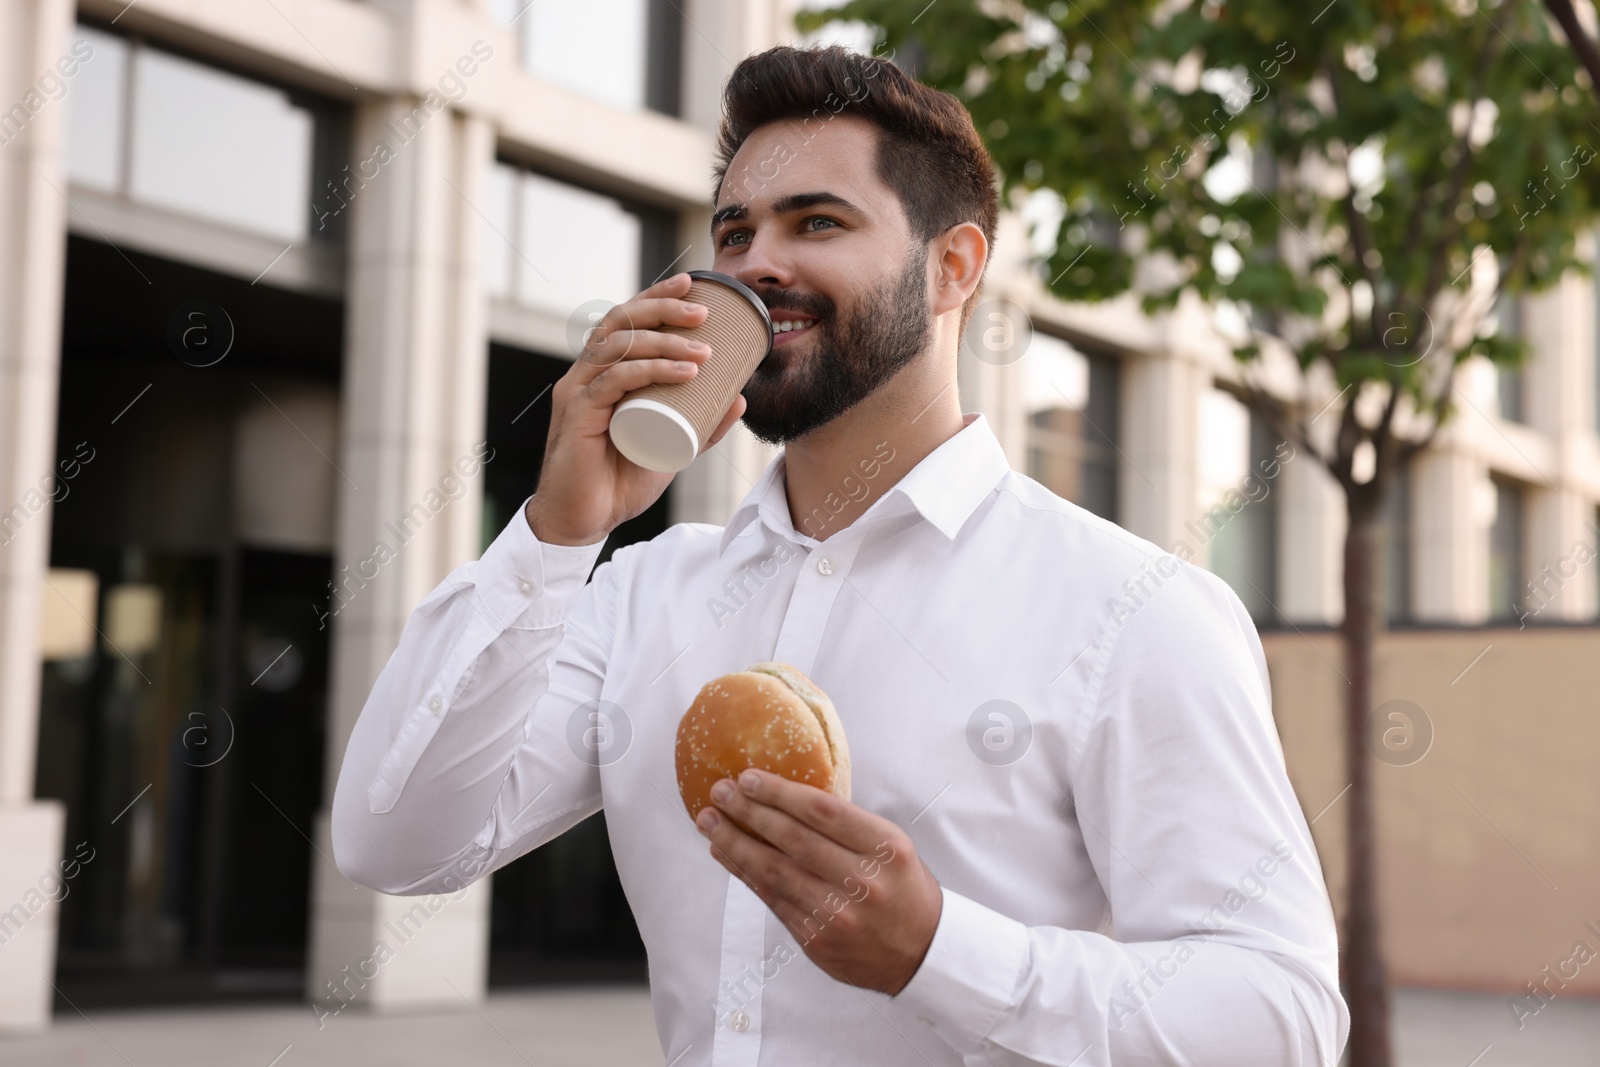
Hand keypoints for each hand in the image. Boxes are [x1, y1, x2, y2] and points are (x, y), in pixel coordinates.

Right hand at [524, 273, 748, 545]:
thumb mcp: (671, 446)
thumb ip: (702, 425)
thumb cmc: (620, 481)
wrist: (584, 520)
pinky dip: (649, 371)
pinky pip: (612, 381)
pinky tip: (681, 372)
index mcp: (602, 373)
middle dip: (663, 308)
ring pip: (618, 347)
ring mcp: (578, 392)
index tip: (692, 285)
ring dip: (664, 342)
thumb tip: (739, 398)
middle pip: (620, 322)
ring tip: (703, 351)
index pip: (626, 320)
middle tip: (704, 312)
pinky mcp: (577, 415)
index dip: (656, 297)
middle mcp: (585, 374)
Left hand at [695, 769, 942, 995]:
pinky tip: (724, 854)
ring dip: (734, 842)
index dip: (780, 792)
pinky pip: (772, 900)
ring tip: (709, 821)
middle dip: (748, 811)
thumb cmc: (901, 886)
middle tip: (719, 791)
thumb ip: (846, 825)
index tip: (748, 776)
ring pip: (774, 871)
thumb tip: (782, 795)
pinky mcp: (817, 939)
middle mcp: (863, 881)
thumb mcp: (891, 846)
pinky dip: (743, 873)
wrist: (921, 951)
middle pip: (793, 839)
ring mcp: (839, 914)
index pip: (823, 811)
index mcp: (886, 847)